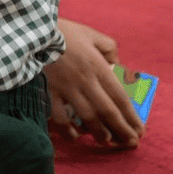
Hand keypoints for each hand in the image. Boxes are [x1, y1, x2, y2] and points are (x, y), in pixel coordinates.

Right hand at [46, 19, 140, 148]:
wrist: (33, 30)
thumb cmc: (64, 31)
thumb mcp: (92, 35)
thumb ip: (109, 48)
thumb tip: (117, 64)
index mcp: (98, 67)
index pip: (120, 97)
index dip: (131, 116)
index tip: (139, 129)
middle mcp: (86, 81)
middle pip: (108, 111)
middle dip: (121, 130)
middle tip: (130, 143)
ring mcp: (67, 88)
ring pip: (87, 117)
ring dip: (99, 132)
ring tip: (107, 142)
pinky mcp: (50, 91)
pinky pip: (59, 115)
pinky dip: (67, 128)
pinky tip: (75, 136)